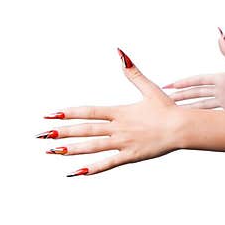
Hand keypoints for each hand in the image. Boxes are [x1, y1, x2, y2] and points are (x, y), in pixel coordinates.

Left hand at [38, 48, 183, 176]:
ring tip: (52, 151)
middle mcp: (118, 128)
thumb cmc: (168, 109)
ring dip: (71, 149)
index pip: (89, 112)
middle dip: (62, 132)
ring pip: (93, 147)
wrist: (183, 127)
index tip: (51, 114)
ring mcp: (124, 143)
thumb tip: (120, 52)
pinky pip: (108, 163)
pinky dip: (92, 168)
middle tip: (41, 135)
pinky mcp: (131, 156)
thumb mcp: (150, 89)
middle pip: (86, 130)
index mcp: (120, 112)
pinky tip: (77, 172)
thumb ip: (133, 73)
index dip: (69, 113)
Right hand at [161, 29, 224, 109]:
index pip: (197, 80)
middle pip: (196, 93)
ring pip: (202, 105)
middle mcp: (220, 89)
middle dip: (180, 97)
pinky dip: (204, 117)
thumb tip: (220, 35)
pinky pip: (214, 114)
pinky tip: (195, 122)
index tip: (168, 85)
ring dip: (189, 109)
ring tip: (176, 113)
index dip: (183, 83)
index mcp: (221, 78)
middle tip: (164, 100)